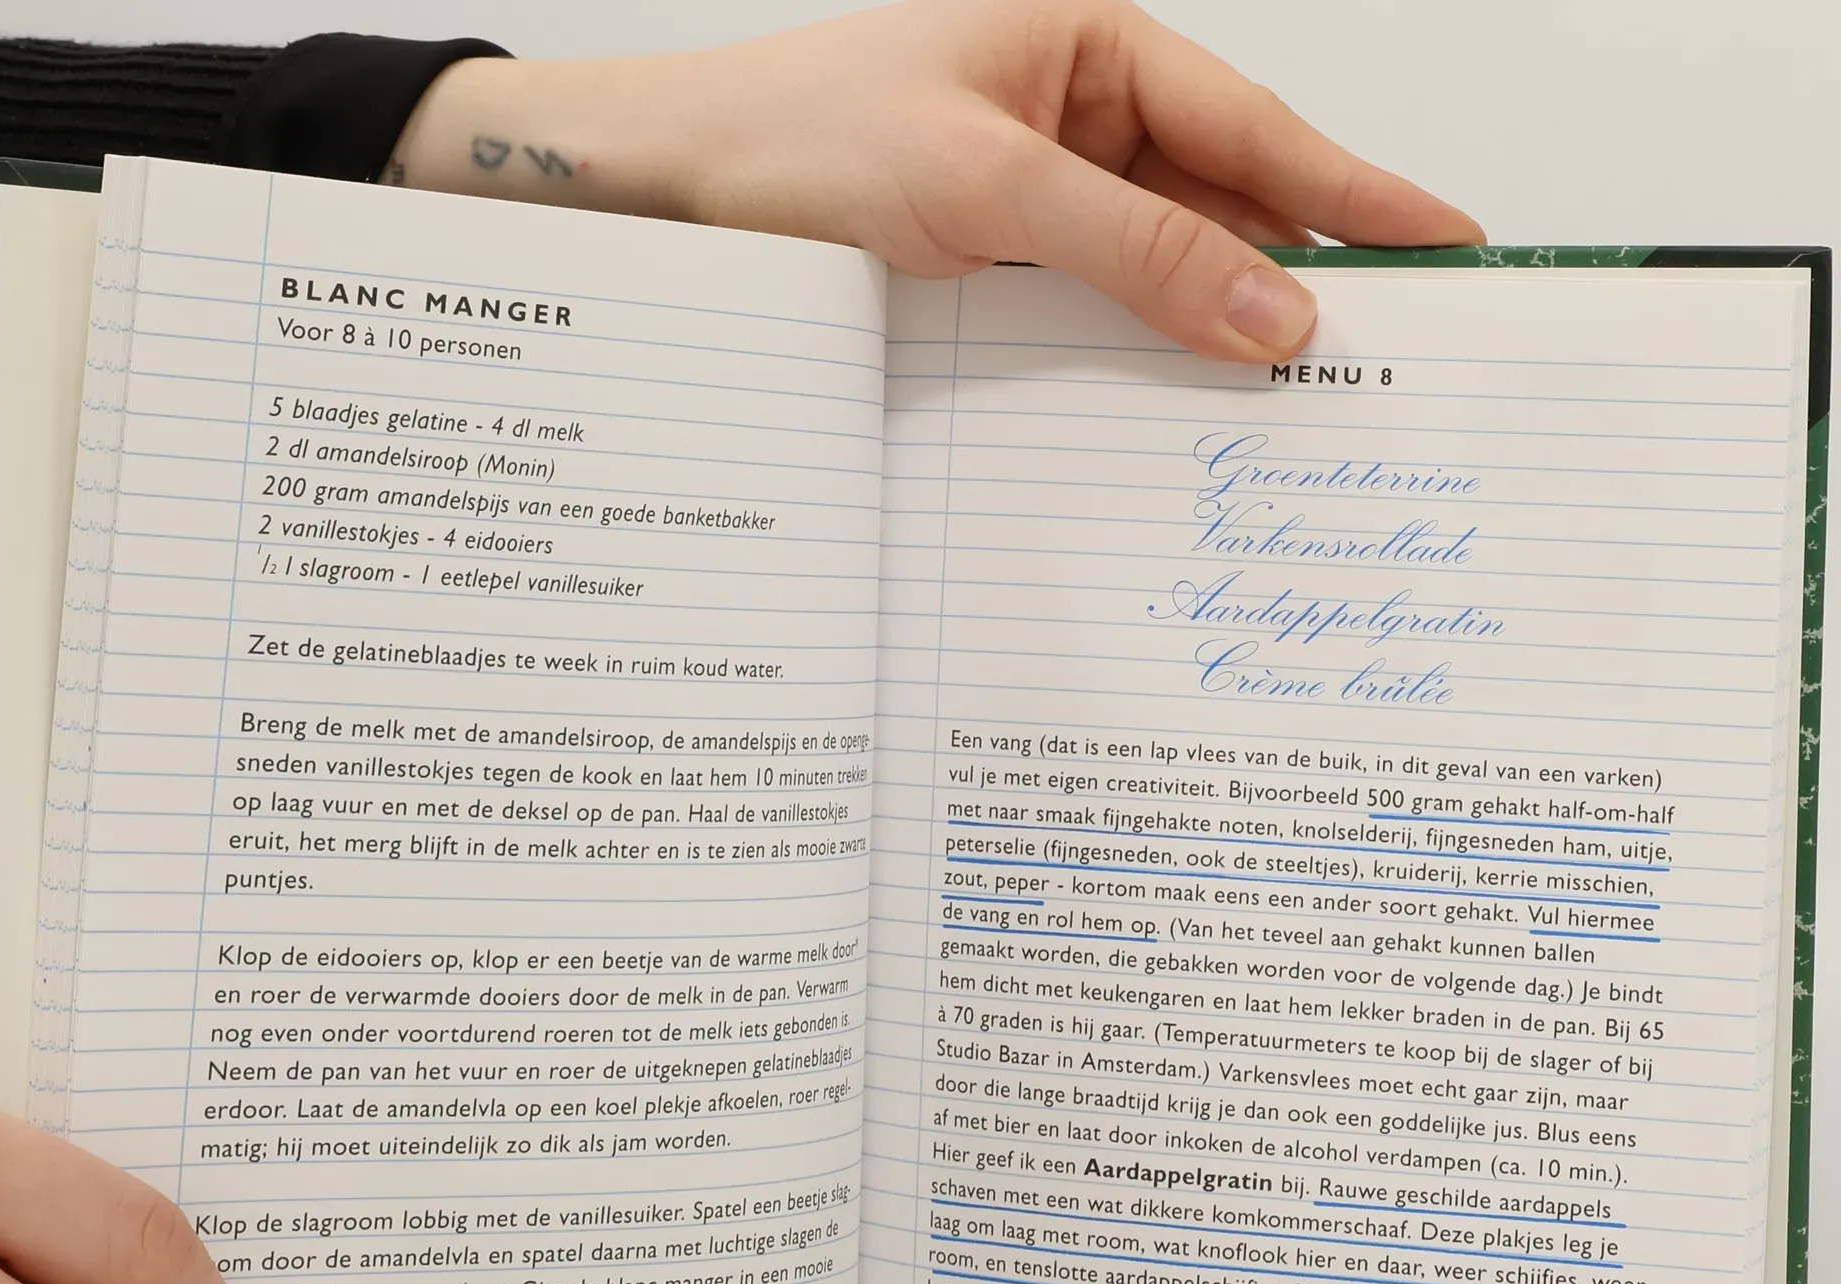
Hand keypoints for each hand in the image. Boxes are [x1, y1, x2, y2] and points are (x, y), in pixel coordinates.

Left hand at [389, 0, 1481, 359]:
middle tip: (1396, 356)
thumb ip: (1138, 250)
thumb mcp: (984, 186)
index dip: (1358, 190)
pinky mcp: (996, 272)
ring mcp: (1036, 200)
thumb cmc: (792, 142)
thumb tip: (1271, 311)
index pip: (1256, 124)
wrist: (660, 197)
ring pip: (1167, 270)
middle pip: (1227, 202)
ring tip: (1311, 406)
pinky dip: (1144, 359)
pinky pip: (1098, 315)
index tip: (1451, 244)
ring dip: (1223, 332)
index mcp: (1088, 46)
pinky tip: (1188, 408)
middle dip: (1304, 276)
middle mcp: (1073, 118)